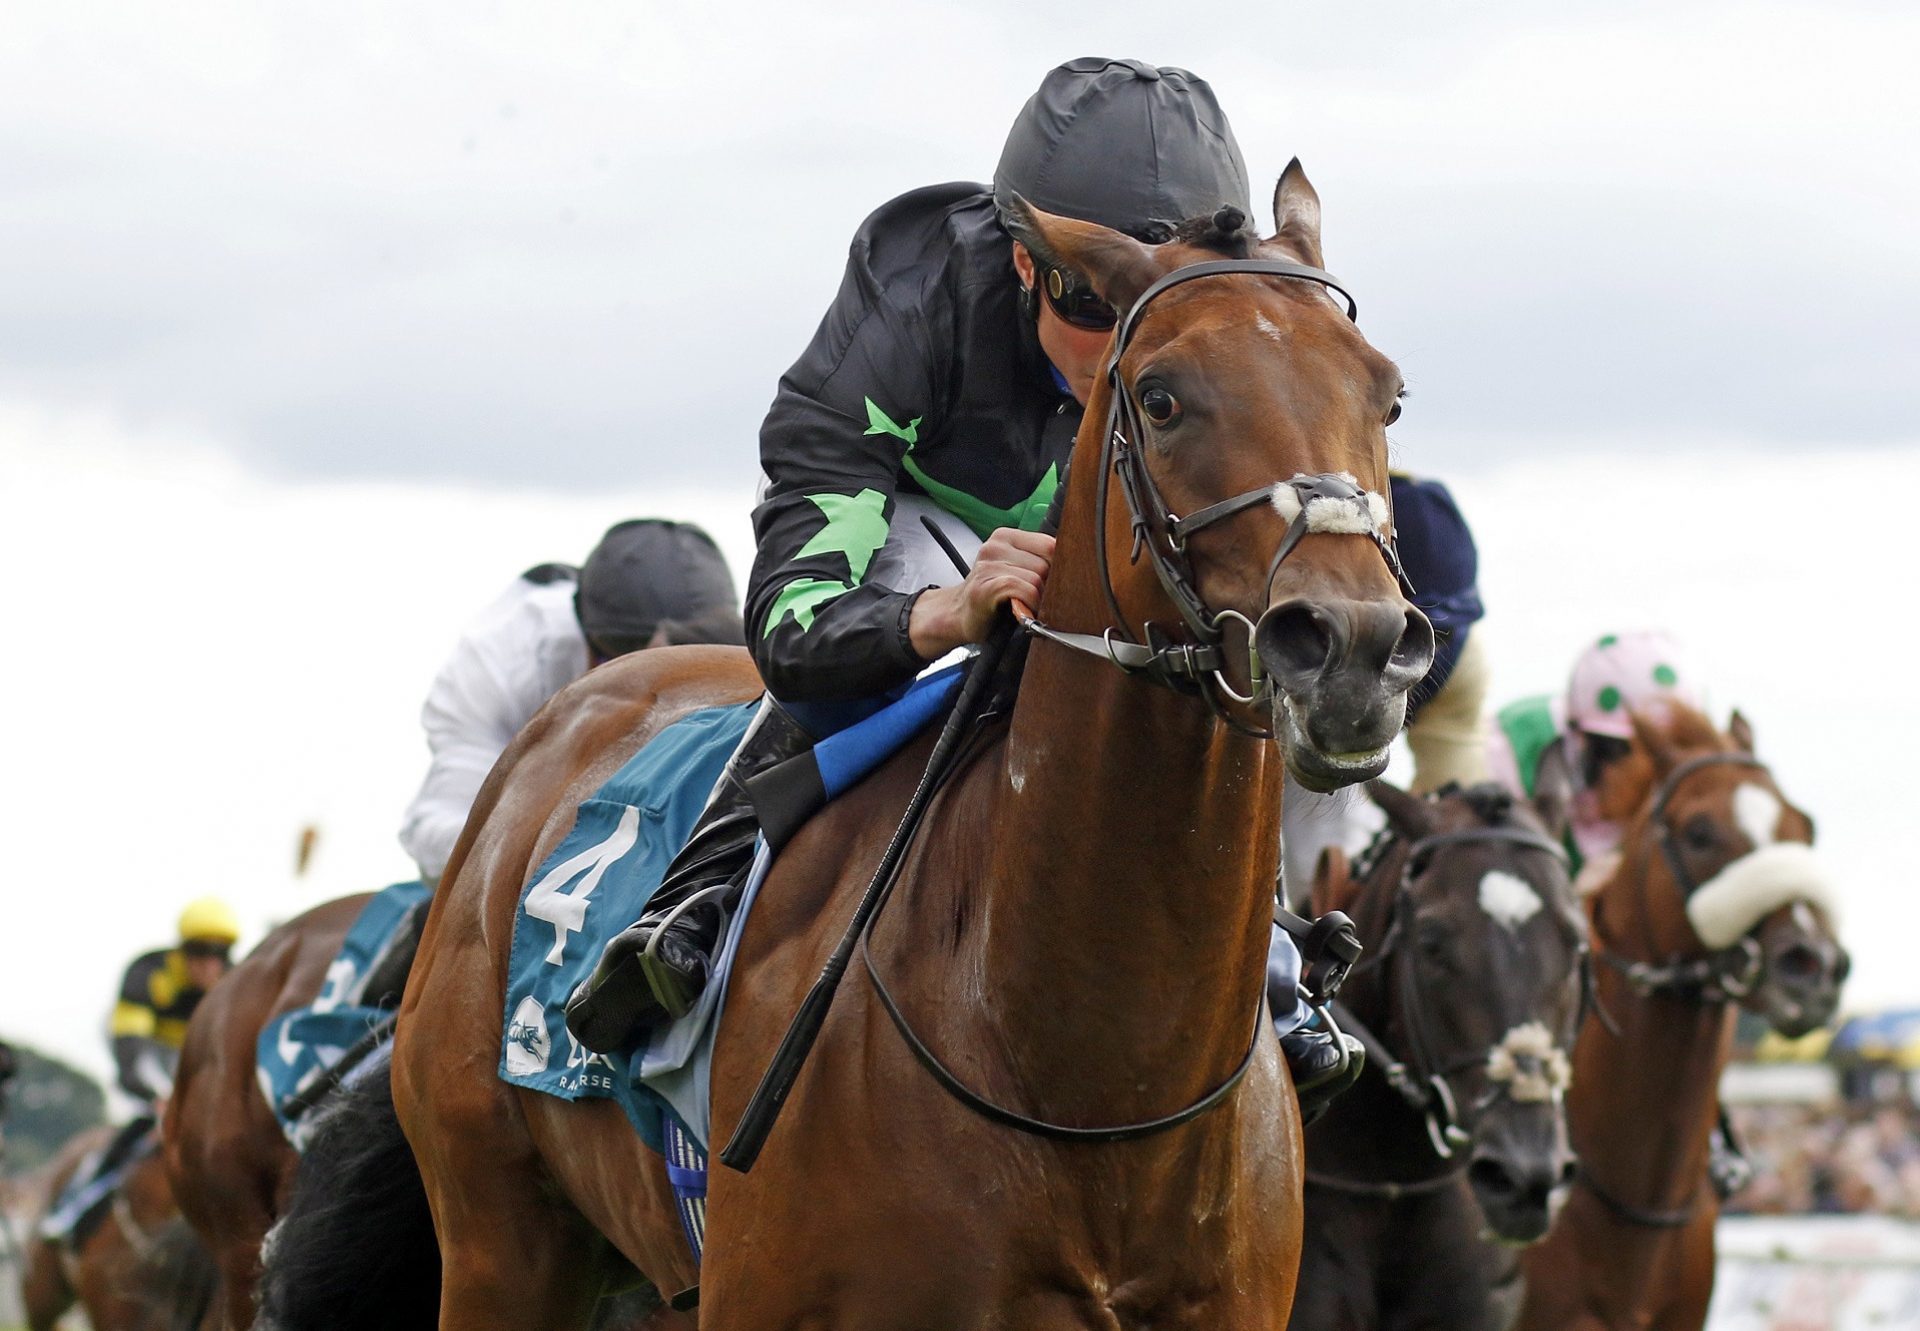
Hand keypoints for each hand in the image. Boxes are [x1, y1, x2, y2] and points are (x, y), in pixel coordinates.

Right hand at [909, 527, 1053, 659]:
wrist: (958, 615)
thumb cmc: (992, 596)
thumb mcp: (1015, 569)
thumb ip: (1038, 560)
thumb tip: (1076, 564)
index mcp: (1005, 536)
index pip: (1050, 543)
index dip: (1059, 567)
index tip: (1052, 584)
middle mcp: (994, 546)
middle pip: (1047, 562)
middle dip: (1048, 585)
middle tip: (1037, 599)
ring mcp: (987, 565)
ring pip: (1037, 578)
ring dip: (1039, 598)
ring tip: (1026, 605)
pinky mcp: (985, 586)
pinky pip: (1024, 590)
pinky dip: (1030, 604)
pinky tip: (1022, 610)